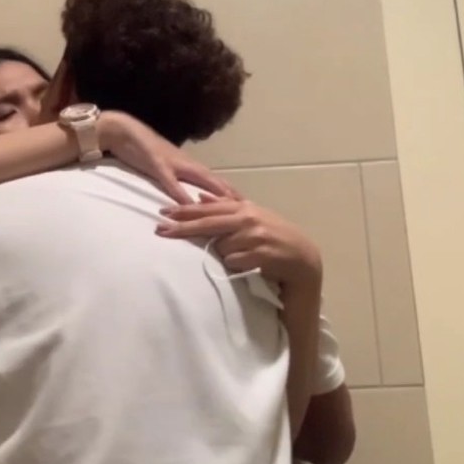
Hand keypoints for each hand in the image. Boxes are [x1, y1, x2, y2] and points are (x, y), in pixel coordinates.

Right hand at [100, 112, 236, 204]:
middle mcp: (186, 163)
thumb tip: (187, 197)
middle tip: (250, 210)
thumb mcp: (162, 168)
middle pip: (216, 181)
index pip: (216, 181)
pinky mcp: (157, 165)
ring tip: (232, 208)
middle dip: (233, 195)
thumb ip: (175, 181)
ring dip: (216, 194)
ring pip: (201, 180)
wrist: (122, 129)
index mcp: (188, 165)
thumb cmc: (141, 148)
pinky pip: (172, 182)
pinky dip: (182, 194)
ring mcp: (174, 163)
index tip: (248, 207)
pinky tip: (190, 205)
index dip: (232, 193)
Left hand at [156, 193, 321, 285]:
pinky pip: (234, 262)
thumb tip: (200, 197)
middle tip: (160, 230)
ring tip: (244, 256)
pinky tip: (249, 264)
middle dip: (183, 227)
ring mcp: (255, 236)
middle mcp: (249, 219)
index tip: (163, 214)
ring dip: (225, 255)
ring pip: (221, 247)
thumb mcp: (253, 218)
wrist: (303, 259)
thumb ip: (227, 208)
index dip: (185, 211)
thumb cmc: (275, 237)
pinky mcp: (260, 255)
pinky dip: (236, 265)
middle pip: (208, 224)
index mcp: (245, 208)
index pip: (209, 209)